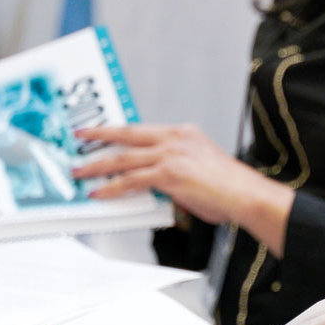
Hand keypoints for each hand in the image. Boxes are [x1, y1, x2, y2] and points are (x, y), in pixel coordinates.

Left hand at [73, 124, 294, 251]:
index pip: (143, 129)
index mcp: (184, 133)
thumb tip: (154, 184)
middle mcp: (175, 139)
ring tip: (80, 171)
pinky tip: (100, 192)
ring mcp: (171, 154)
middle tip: (80, 136)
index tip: (103, 130)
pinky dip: (112, 187)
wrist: (245, 194)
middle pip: (127, 134)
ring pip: (123, 157)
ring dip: (97, 165)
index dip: (120, 130)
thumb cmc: (229, 188)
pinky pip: (131, 180)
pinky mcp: (168, 173)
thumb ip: (174, 171)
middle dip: (100, 135)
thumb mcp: (199, 168)